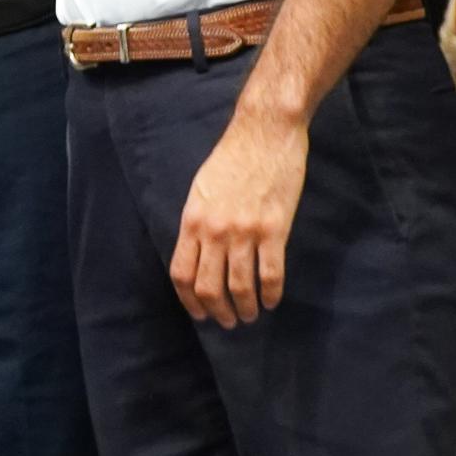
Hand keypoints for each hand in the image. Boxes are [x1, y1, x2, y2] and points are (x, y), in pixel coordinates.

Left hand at [170, 114, 307, 327]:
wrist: (264, 134)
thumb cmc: (231, 158)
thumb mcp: (201, 190)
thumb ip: (198, 222)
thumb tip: (197, 254)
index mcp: (192, 220)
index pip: (181, 272)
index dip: (189, 300)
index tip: (200, 313)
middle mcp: (214, 230)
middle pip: (208, 286)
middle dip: (217, 312)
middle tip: (228, 322)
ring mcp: (244, 231)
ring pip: (240, 287)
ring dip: (245, 309)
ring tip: (250, 316)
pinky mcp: (275, 229)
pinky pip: (271, 274)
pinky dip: (271, 294)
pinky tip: (273, 301)